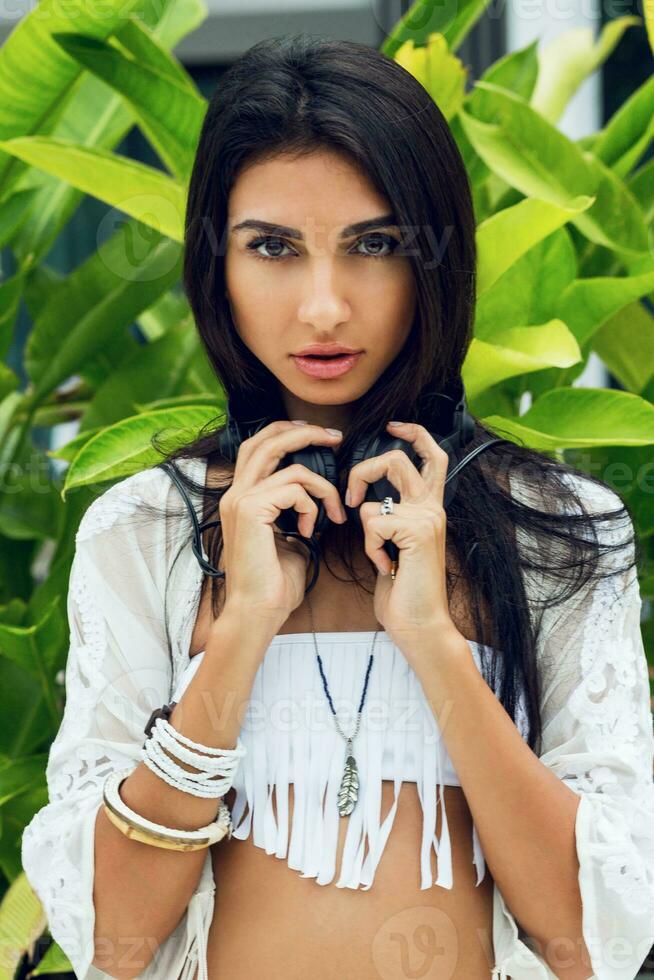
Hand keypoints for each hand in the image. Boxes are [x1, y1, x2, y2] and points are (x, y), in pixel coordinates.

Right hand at [218, 420, 346, 630]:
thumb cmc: (274, 583)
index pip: (258, 447)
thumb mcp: (290, 538)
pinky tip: (311, 531)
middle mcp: (235, 493)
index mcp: (241, 497)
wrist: (258, 611)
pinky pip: (294, 488)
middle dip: (303, 431)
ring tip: (333, 510)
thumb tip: (316, 499)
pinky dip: (313, 505)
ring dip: (321, 484)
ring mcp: (240, 500)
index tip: (320, 438)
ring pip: (287, 462)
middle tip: (335, 436)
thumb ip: (296, 512)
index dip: (287, 433)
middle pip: (265, 439)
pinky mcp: (251, 510)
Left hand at [345, 420, 463, 652]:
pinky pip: (372, 522)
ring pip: (378, 492)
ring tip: (379, 552)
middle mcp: (433, 506)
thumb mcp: (394, 545)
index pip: (432, 455)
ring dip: (365, 522)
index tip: (393, 426)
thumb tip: (366, 503)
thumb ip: (388, 518)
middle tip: (351, 498)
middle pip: (399, 457)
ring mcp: (427, 516)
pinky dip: (370, 547)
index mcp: (429, 507)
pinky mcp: (417, 530)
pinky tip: (386, 567)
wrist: (420, 624)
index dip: (414, 433)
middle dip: (365, 470)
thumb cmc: (403, 590)